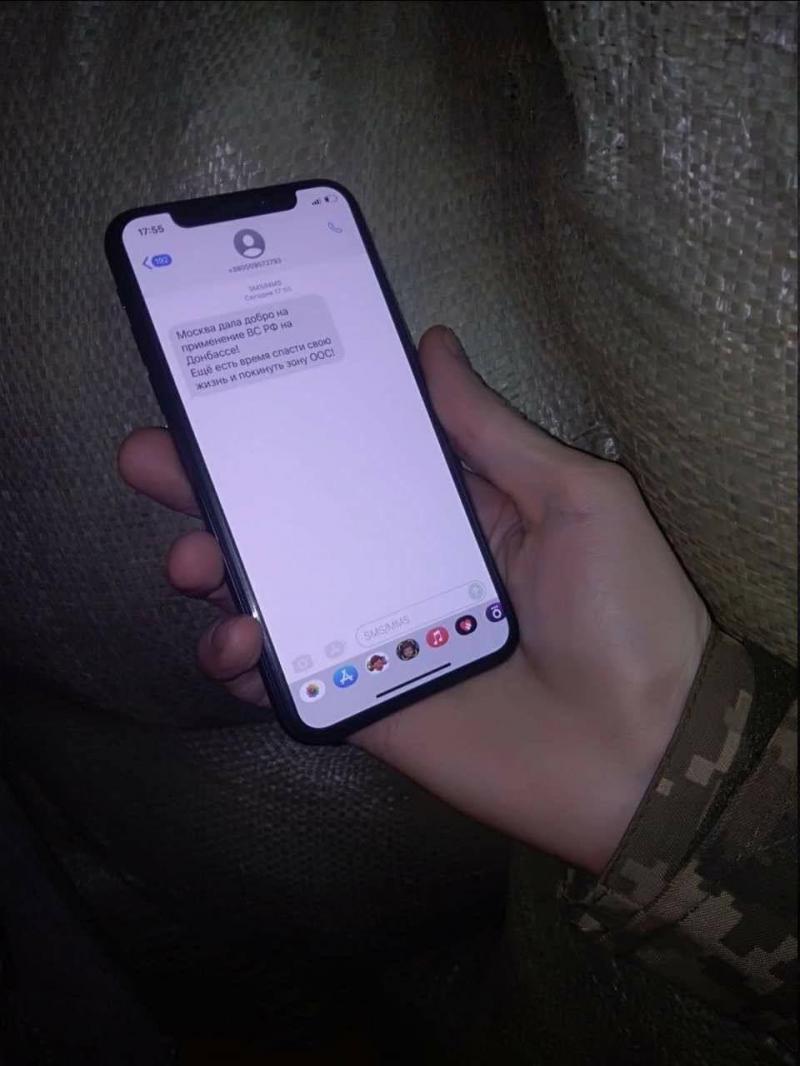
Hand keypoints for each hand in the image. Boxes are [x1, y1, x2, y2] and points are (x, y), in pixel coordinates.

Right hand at [119, 327, 709, 873]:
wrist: (639, 754)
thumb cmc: (624, 613)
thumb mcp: (576, 498)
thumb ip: (489, 430)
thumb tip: (431, 344)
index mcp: (450, 507)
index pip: (350, 456)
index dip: (289, 426)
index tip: (226, 393)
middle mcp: (401, 562)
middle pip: (293, 517)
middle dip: (217, 488)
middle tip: (152, 461)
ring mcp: (372, 632)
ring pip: (272, 591)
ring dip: (214, 572)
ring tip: (193, 566)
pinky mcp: (359, 698)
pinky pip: (282, 675)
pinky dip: (240, 660)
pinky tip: (233, 645)